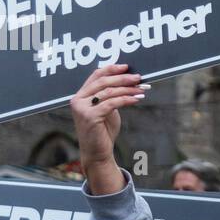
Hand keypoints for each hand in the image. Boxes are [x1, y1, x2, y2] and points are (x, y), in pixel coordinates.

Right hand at [70, 64, 146, 193]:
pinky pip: (111, 103)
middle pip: (103, 81)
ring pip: (108, 91)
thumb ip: (110, 95)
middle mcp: (77, 100)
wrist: (97, 153)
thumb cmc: (103, 131)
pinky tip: (137, 99)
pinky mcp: (90, 117)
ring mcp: (82, 108)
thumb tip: (127, 79)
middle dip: (123, 78)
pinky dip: (126, 99)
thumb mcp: (107, 109)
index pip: (95, 75)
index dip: (111, 69)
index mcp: (80, 95)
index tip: (127, 66)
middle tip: (139, 77)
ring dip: (128, 89)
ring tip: (142, 89)